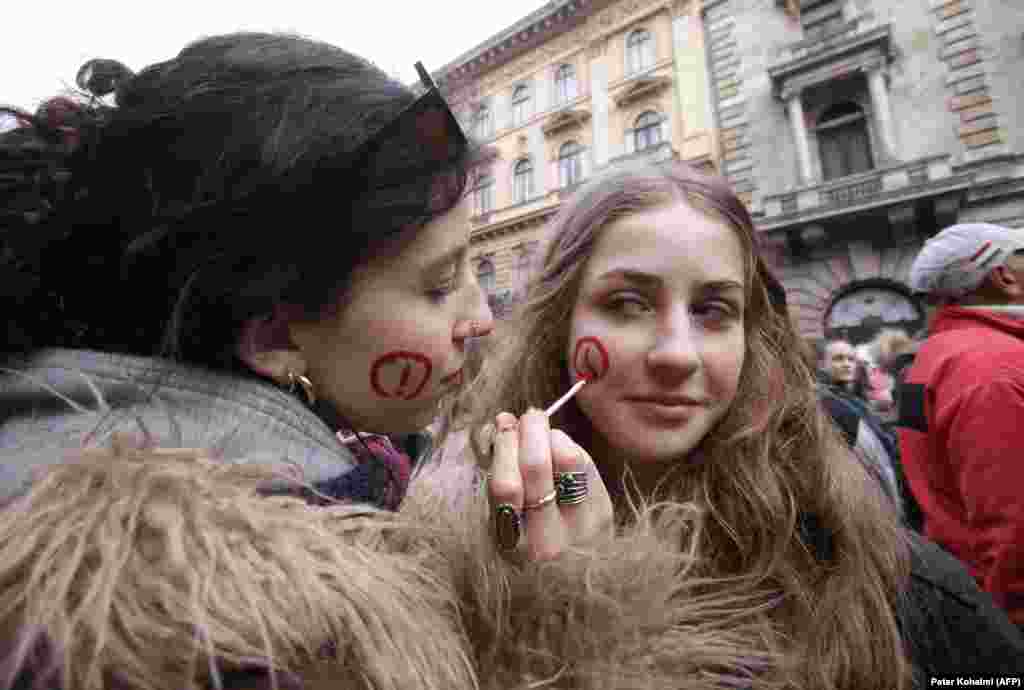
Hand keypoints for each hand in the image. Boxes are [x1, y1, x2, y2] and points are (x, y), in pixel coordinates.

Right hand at [486, 409, 612, 560]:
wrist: (573, 585)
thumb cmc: (526, 543)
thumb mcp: (501, 522)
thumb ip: (495, 474)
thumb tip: (498, 424)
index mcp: (512, 545)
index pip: (507, 486)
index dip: (504, 446)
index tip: (501, 423)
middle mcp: (549, 541)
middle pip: (537, 466)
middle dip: (530, 430)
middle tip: (527, 416)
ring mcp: (582, 528)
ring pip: (570, 459)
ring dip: (553, 435)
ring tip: (543, 430)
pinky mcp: (604, 515)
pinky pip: (586, 466)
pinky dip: (570, 447)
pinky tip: (560, 448)